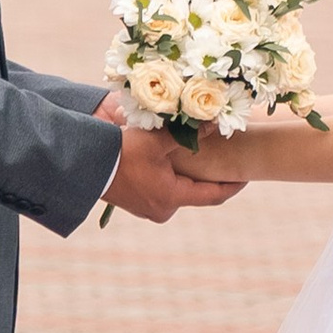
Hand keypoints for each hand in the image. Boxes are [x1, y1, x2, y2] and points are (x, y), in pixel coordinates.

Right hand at [104, 117, 240, 221]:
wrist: (84, 165)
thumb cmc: (122, 153)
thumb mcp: (158, 140)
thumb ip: (188, 133)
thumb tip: (216, 123)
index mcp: (172, 198)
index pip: (213, 195)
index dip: (233, 185)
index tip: (248, 175)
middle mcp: (162, 210)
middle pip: (195, 193)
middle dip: (207, 176)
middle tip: (223, 159)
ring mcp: (147, 209)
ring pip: (177, 191)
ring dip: (186, 175)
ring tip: (198, 157)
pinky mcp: (136, 202)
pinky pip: (162, 190)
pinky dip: (170, 177)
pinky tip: (170, 161)